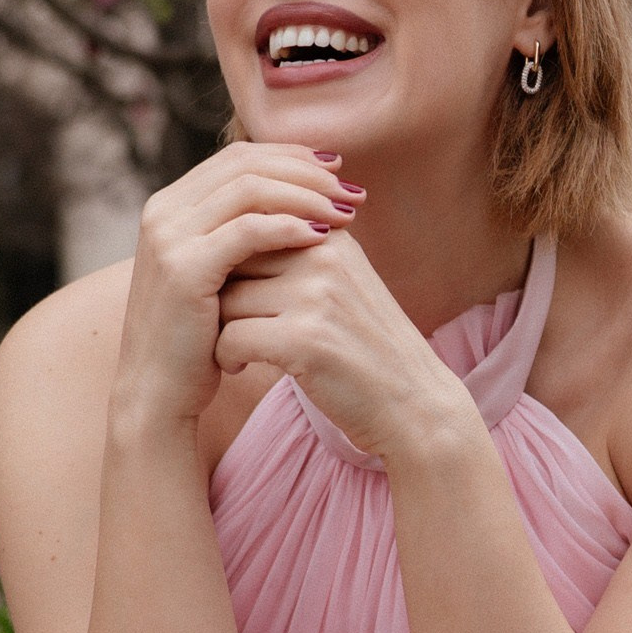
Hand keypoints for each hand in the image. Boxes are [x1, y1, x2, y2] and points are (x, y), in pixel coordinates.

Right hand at [113, 142, 364, 434]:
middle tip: (352, 191)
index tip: (338, 171)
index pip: (239, 157)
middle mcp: (163, 212)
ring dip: (305, 195)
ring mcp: (168, 237)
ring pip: (248, 189)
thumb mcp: (221, 273)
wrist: (158, 392)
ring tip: (345, 212)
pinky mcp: (183, 268)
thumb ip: (244, 232)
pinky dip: (288, 227)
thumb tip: (306, 198)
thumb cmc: (198, 338)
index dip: (292, 157)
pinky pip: (246, 231)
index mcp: (171, 205)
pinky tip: (322, 235)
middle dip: (306, 173)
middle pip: (245, 164)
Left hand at [214, 229, 481, 466]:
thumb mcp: (341, 281)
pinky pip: (231, 337)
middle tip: (225, 324)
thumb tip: (226, 233)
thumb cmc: (364, 347)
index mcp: (331, 234)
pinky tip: (241, 367)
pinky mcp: (305, 339)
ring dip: (219, 329)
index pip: (249, 229)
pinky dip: (225, 357)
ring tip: (236, 350)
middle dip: (218, 295)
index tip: (237, 298)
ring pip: (225, 300)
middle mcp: (325, 255)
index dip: (229, 266)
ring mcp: (316, 295)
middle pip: (231, 261)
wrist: (412, 404)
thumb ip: (296, 251)